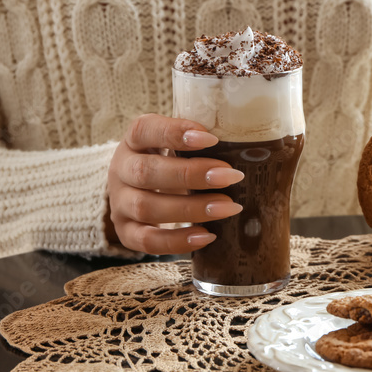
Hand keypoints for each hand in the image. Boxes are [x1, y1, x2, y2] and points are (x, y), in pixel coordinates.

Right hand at [106, 114, 243, 253]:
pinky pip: (147, 241)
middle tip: (231, 176)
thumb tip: (252, 147)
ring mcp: (119, 203)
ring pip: (147, 207)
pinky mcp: (126, 232)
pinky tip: (207, 236)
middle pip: (146, 172)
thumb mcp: (178, 145)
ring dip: (191, 209)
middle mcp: (120, 170)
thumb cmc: (170, 161)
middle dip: (191, 175)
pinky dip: (177, 241)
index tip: (211, 138)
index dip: (174, 133)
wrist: (139, 190)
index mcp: (134, 141)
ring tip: (228, 208)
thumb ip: (203, 141)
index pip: (145, 130)